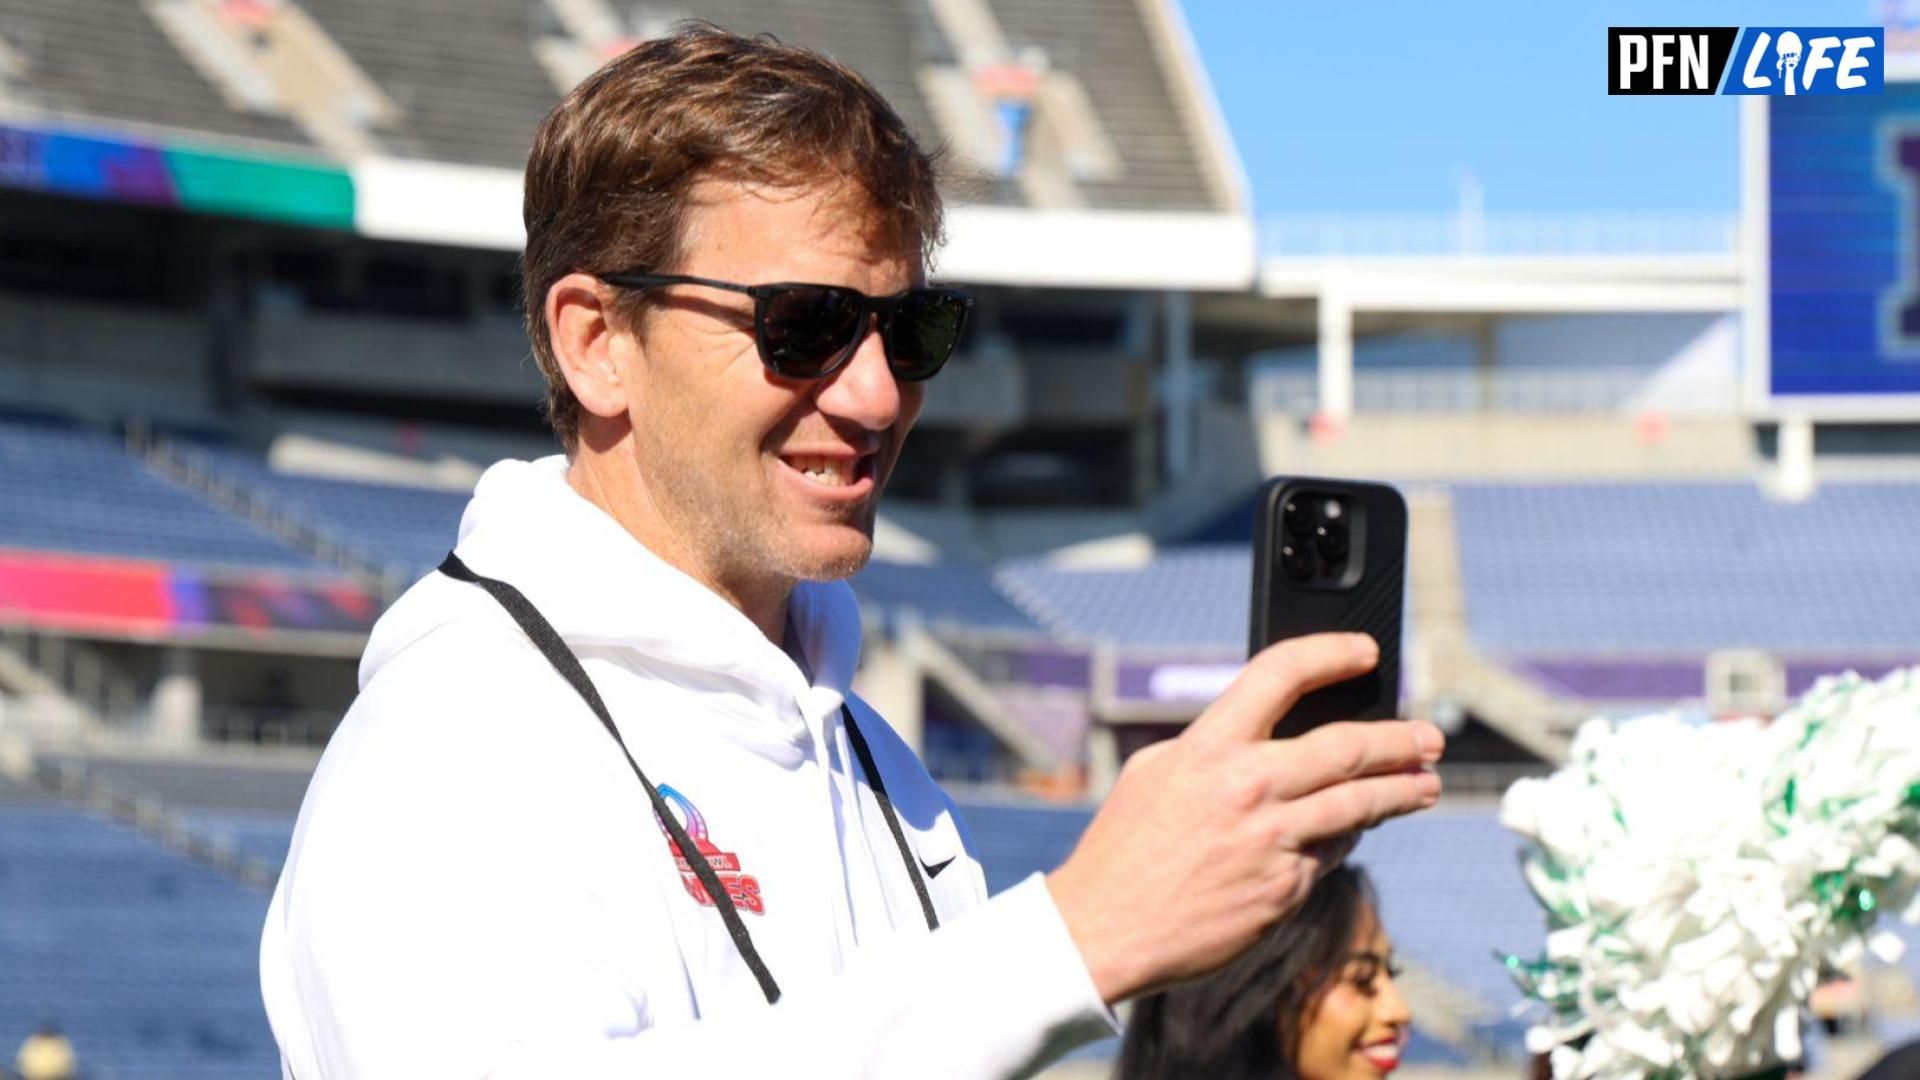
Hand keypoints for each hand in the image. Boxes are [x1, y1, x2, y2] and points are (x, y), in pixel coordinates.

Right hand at [1045, 632, 1443, 1003]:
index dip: (1331, 653)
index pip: (1281, 674)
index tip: (1365, 651)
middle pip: (1347, 746)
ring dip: (1402, 791)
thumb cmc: (1123, 849)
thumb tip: (1265, 732)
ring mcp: (1272, 841)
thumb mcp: (1156, 773)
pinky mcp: (1285, 890)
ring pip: (1359, 805)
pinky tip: (1359, 831)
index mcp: (1209, 747)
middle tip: (1429, 737)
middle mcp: (1248, 788)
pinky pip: (1331, 853)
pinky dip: (1348, 837)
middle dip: (1400, 739)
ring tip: (1426, 785)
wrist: (1104, 931)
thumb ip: (1213, 746)